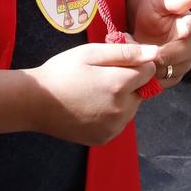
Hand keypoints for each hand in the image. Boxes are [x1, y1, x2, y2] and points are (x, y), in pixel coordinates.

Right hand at [19, 40, 159, 144]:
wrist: (35, 103)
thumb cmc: (62, 71)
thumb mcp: (90, 53)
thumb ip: (125, 52)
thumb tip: (155, 52)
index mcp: (119, 84)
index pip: (149, 71)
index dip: (136, 63)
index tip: (116, 62)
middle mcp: (121, 109)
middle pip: (141, 91)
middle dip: (129, 82)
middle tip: (101, 77)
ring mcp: (114, 127)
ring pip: (131, 108)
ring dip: (122, 99)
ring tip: (94, 92)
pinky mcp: (105, 138)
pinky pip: (119, 123)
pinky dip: (112, 115)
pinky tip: (91, 107)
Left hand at [125, 0, 190, 88]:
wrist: (142, 25)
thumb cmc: (152, 11)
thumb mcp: (158, 2)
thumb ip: (172, 1)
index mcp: (190, 24)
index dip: (188, 29)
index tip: (181, 29)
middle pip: (183, 54)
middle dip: (164, 53)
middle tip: (146, 51)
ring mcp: (183, 63)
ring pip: (172, 70)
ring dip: (153, 66)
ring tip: (136, 58)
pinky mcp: (172, 76)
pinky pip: (163, 82)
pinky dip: (149, 77)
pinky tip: (137, 69)